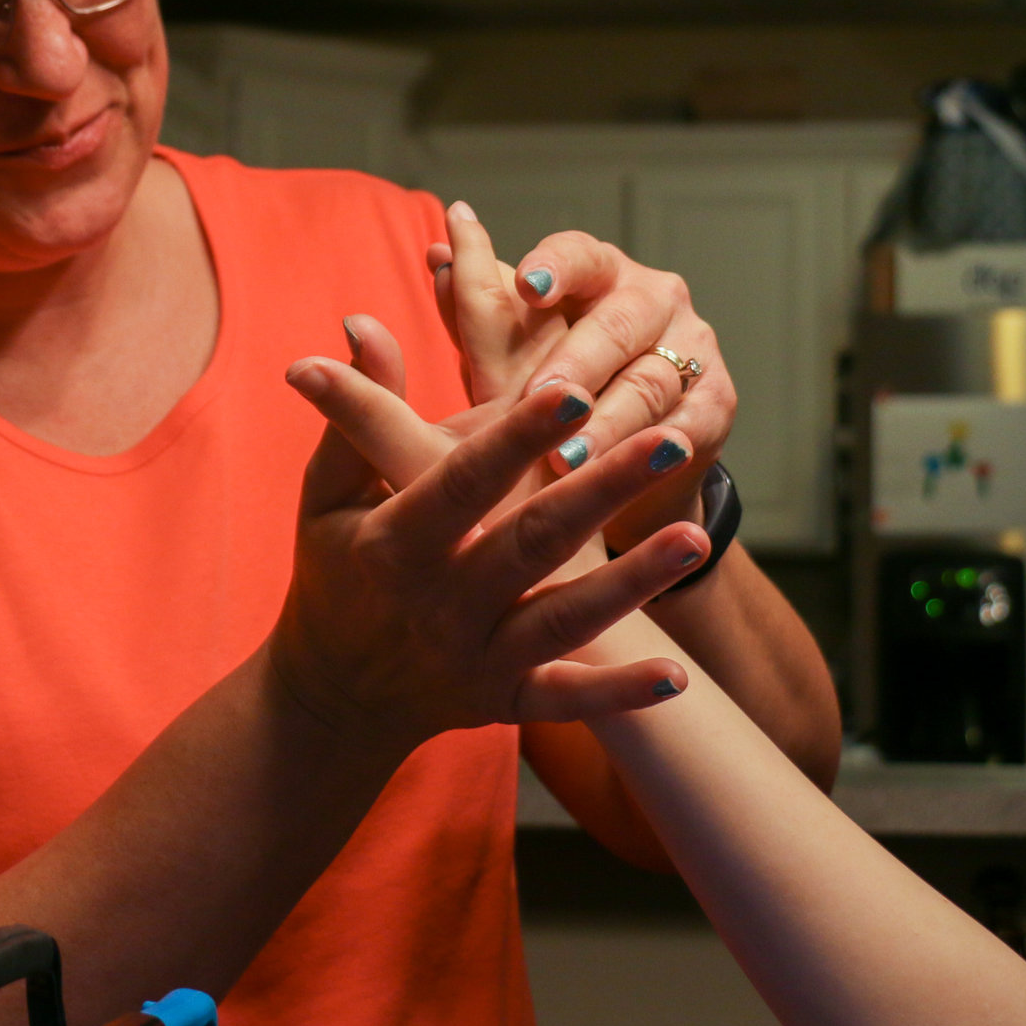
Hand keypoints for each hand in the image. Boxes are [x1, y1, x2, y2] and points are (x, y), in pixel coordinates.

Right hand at [269, 347, 700, 749]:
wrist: (332, 698)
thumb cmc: (335, 572)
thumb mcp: (328, 494)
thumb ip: (356, 415)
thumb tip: (363, 323)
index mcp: (396, 544)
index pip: (465, 481)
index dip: (517, 436)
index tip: (573, 389)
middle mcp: (441, 605)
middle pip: (534, 542)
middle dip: (602, 492)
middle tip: (669, 440)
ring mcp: (478, 660)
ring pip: (565, 620)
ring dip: (633, 583)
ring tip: (697, 539)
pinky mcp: (506, 702)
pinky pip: (568, 699)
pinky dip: (620, 693)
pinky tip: (677, 675)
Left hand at [433, 208, 735, 549]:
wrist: (620, 460)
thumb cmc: (553, 390)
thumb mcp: (508, 353)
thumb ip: (474, 308)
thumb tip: (435, 254)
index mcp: (598, 272)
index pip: (579, 255)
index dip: (555, 267)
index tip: (525, 286)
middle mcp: (652, 298)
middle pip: (617, 323)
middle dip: (576, 365)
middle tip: (539, 399)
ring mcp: (692, 347)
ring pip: (649, 381)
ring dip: (608, 423)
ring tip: (566, 459)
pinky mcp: (716, 403)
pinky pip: (687, 426)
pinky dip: (655, 453)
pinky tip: (629, 475)